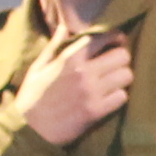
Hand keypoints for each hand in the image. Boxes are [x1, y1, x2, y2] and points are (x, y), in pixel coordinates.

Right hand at [20, 31, 135, 147]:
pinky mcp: (96, 111)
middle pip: (123, 56)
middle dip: (121, 59)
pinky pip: (122, 97)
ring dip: (122, 79)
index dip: (115, 37)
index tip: (117, 42)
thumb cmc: (33, 96)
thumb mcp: (39, 66)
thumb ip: (55, 45)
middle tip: (115, 64)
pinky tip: (109, 98)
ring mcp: (92, 92)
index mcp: (69, 57)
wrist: (29, 128)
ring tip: (113, 82)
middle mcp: (84, 72)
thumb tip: (64, 27)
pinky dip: (118, 97)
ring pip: (126, 76)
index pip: (104, 37)